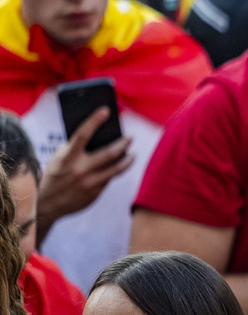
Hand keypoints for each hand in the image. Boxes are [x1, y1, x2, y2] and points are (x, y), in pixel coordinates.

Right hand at [38, 107, 133, 229]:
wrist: (47, 204)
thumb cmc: (55, 176)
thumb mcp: (59, 159)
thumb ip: (75, 149)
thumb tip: (98, 138)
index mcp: (67, 157)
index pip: (83, 134)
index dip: (94, 121)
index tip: (105, 111)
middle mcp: (80, 169)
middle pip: (109, 153)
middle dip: (123, 143)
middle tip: (131, 136)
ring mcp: (89, 182)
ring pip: (116, 168)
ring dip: (128, 159)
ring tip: (133, 153)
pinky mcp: (95, 193)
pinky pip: (110, 178)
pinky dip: (116, 170)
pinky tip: (121, 165)